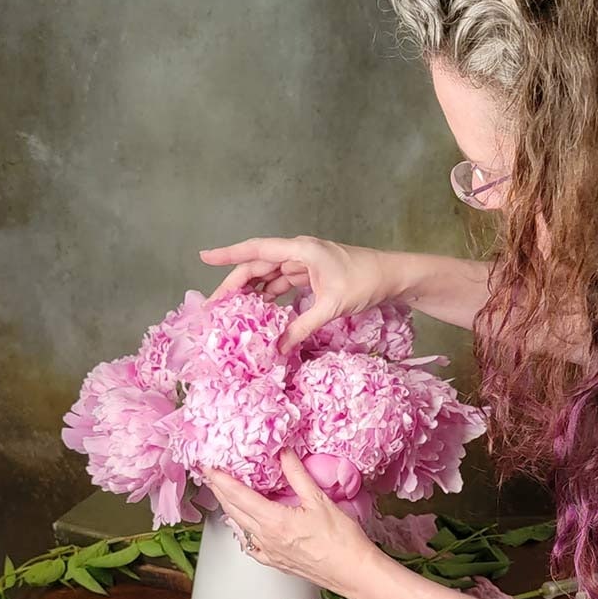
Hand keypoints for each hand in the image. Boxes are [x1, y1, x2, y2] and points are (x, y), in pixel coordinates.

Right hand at [198, 235, 396, 352]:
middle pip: (258, 264)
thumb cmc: (366, 283)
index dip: (229, 254)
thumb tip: (277, 348)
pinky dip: (269, 295)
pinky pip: (282, 282)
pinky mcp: (312, 273)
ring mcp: (305, 262)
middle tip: (214, 304)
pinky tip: (259, 309)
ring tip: (231, 310)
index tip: (204, 257)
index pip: (257, 251)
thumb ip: (301, 326)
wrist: (393, 277)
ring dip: (251, 290)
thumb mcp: (332, 307)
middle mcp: (299, 252)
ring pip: (269, 274)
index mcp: (301, 250)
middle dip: (235, 282)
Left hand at [204, 450, 377, 594]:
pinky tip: (245, 526)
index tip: (209, 467)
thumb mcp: (320, 500)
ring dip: (229, 508)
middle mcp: (266, 539)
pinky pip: (251, 545)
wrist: (354, 573)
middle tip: (211, 475)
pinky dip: (243, 531)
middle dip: (219, 491)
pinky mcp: (277, 562)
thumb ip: (297, 475)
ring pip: (240, 527)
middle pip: (233, 510)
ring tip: (224, 494)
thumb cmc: (342, 542)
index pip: (238, 496)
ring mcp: (269, 553)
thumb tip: (284, 454)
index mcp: (274, 522)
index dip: (221, 479)